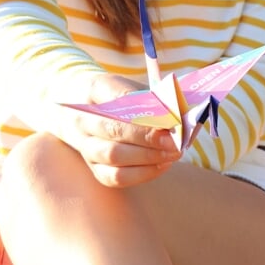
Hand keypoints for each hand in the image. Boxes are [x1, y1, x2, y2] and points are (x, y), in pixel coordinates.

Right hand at [44, 72, 181, 187]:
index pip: (118, 96)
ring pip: (112, 156)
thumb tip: (181, 115)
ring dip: (147, 157)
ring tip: (173, 153)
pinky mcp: (95, 168)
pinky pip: (116, 177)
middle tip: (175, 141)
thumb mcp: (136, 88)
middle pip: (113, 129)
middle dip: (147, 137)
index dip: (144, 110)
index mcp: (95, 89)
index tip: (170, 118)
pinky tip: (163, 165)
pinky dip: (142, 173)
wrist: (88, 111)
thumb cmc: (121, 97)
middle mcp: (83, 119)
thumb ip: (155, 99)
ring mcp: (86, 146)